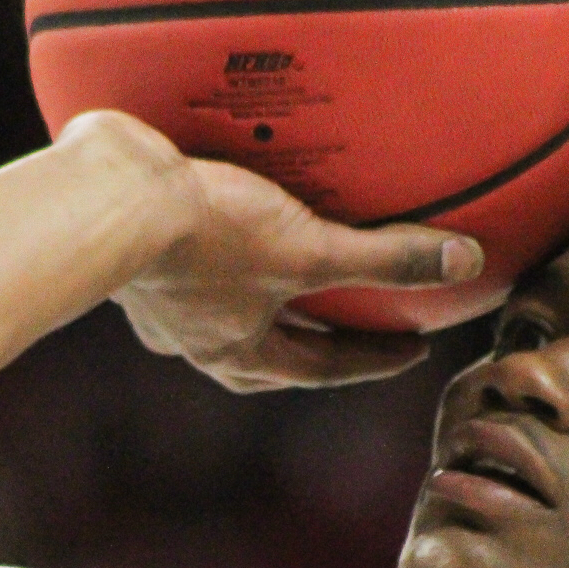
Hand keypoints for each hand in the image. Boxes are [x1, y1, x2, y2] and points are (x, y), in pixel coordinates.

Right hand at [78, 113, 483, 392]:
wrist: (106, 199)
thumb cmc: (202, 238)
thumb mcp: (307, 250)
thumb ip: (384, 258)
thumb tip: (462, 262)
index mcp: (239, 353)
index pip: (323, 368)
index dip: (373, 357)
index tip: (410, 347)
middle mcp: (196, 337)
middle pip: (272, 349)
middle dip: (316, 338)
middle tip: (358, 320)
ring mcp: (161, 298)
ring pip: (224, 308)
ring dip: (260, 296)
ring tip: (287, 269)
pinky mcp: (137, 252)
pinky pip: (189, 258)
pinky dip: (214, 247)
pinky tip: (218, 219)